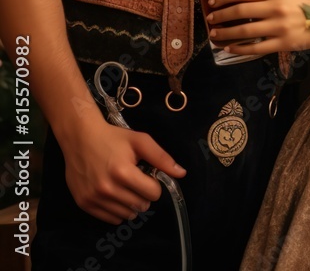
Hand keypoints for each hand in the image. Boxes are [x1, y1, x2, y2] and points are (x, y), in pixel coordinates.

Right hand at [61, 115, 185, 223]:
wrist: (80, 138)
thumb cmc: (113, 138)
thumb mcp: (140, 141)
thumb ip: (161, 158)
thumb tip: (181, 173)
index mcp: (123, 172)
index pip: (153, 193)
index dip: (154, 183)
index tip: (147, 175)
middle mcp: (107, 189)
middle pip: (141, 206)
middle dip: (144, 194)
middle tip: (135, 180)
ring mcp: (94, 198)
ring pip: (127, 215)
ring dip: (131, 204)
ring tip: (124, 187)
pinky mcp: (85, 204)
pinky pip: (111, 219)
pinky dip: (117, 210)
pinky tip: (114, 194)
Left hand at [206, 0, 309, 56]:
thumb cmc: (305, 5)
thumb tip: (241, 1)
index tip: (213, 2)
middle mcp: (274, 8)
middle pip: (239, 11)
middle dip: (220, 15)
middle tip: (210, 19)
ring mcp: (278, 27)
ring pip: (244, 30)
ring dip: (225, 33)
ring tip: (215, 35)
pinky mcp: (281, 44)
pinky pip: (255, 48)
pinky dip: (240, 49)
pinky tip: (230, 48)